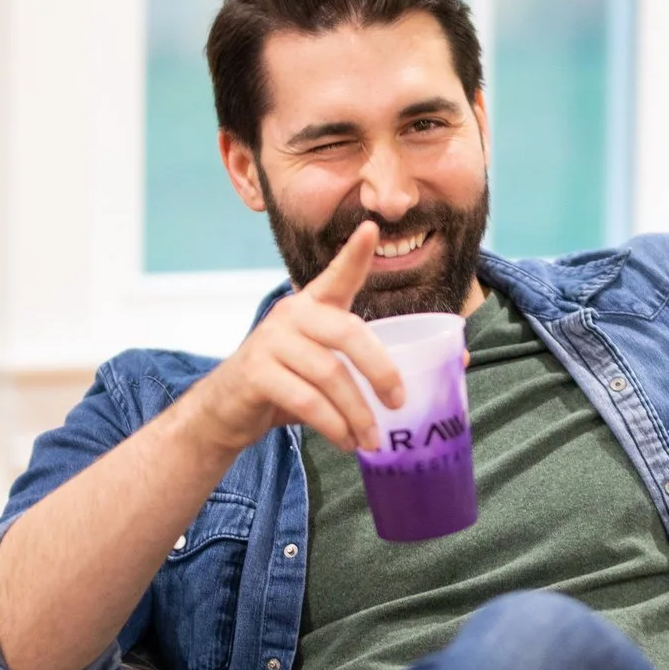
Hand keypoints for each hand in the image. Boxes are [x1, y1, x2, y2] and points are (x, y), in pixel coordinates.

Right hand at [182, 221, 406, 456]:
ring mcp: (271, 341)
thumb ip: (361, 364)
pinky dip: (332, 425)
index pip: (337, 275)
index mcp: (311, 307)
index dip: (354, 254)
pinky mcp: (256, 372)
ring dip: (357, 412)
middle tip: (399, 403)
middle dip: (380, 370)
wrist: (225, 411)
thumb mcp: (323, 368)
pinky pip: (306, 400)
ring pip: (330, 375)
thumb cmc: (284, 385)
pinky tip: (345, 441)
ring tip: (371, 440)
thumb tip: (442, 371)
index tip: (371, 228)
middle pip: (347, 333)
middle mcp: (291, 315)